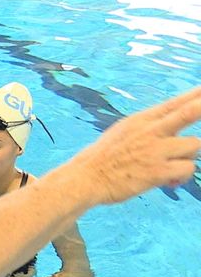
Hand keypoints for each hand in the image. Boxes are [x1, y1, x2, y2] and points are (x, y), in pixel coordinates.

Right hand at [67, 86, 200, 204]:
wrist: (86, 177)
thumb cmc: (104, 157)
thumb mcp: (123, 132)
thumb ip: (148, 128)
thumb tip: (170, 128)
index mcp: (141, 120)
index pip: (174, 104)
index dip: (195, 95)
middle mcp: (149, 131)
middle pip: (188, 113)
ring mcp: (154, 151)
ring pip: (194, 146)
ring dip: (188, 156)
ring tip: (172, 167)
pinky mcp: (157, 171)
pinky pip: (187, 169)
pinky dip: (181, 176)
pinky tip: (169, 182)